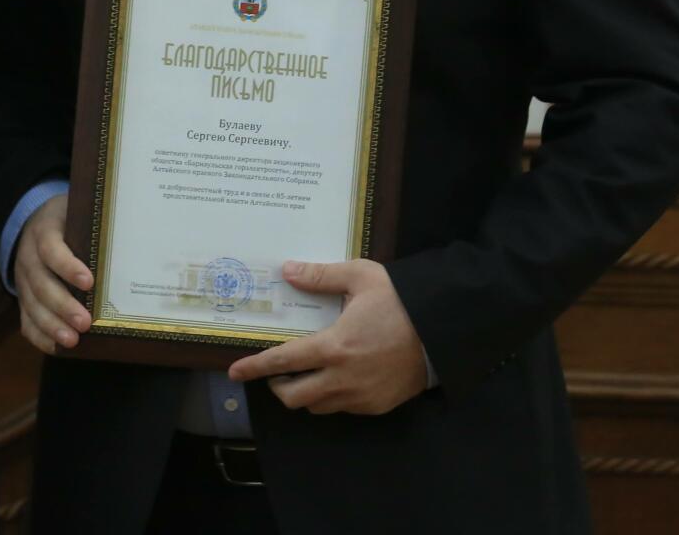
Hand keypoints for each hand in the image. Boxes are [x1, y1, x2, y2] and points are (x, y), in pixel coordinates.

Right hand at [11, 194, 93, 355]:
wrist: (34, 222)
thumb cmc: (67, 220)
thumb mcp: (77, 212)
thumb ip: (95, 225)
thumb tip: (135, 240)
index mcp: (43, 231)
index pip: (51, 249)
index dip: (67, 267)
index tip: (89, 283)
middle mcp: (28, 257)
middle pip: (41, 284)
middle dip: (63, 306)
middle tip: (85, 322)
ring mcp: (23, 280)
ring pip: (32, 305)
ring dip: (51, 325)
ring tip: (71, 340)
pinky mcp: (23, 298)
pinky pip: (25, 319)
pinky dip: (40, 336)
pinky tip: (58, 348)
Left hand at [226, 259, 427, 414]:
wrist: (444, 331)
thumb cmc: (400, 301)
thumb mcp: (360, 277)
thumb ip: (320, 276)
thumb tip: (286, 271)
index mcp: (334, 347)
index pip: (282, 362)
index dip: (255, 368)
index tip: (234, 372)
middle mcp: (343, 379)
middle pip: (293, 397)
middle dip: (278, 386)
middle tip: (278, 370)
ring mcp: (360, 397)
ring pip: (317, 407)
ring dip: (305, 393)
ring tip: (308, 372)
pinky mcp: (377, 407)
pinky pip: (342, 408)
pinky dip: (331, 397)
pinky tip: (338, 377)